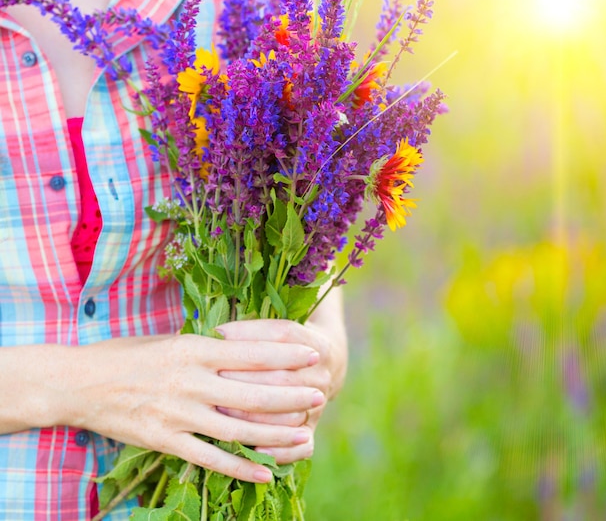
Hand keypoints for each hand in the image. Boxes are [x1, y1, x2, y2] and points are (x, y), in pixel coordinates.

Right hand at [49, 333, 325, 482]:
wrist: (79, 383)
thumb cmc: (125, 355)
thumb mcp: (168, 341)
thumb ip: (204, 349)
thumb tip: (237, 350)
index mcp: (193, 349)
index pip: (249, 352)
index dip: (284, 353)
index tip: (310, 353)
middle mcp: (190, 381)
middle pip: (252, 392)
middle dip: (290, 394)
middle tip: (319, 393)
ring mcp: (178, 414)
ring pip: (238, 427)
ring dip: (275, 432)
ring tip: (304, 432)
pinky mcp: (165, 441)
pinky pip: (210, 458)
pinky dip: (240, 466)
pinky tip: (265, 471)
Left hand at [215, 293, 347, 463]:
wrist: (318, 364)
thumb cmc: (280, 345)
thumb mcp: (271, 331)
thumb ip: (248, 332)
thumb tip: (214, 334)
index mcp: (312, 342)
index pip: (282, 336)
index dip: (249, 335)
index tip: (217, 338)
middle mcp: (320, 373)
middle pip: (282, 378)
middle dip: (245, 381)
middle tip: (213, 383)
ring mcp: (319, 404)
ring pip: (288, 414)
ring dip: (255, 416)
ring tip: (222, 414)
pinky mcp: (312, 431)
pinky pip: (301, 446)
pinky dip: (279, 450)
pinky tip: (254, 450)